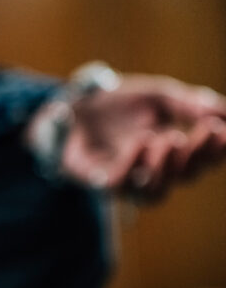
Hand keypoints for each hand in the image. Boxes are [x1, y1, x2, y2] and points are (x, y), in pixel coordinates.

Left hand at [52, 75, 225, 200]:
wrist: (76, 103)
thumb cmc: (121, 103)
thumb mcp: (160, 95)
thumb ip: (189, 103)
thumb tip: (223, 112)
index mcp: (176, 151)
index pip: (205, 160)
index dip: (217, 150)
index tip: (222, 129)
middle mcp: (155, 171)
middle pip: (186, 177)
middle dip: (199, 155)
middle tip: (205, 130)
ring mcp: (128, 179)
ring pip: (155, 192)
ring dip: (167, 167)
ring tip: (171, 138)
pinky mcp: (100, 181)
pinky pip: (121, 185)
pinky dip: (133, 165)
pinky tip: (141, 141)